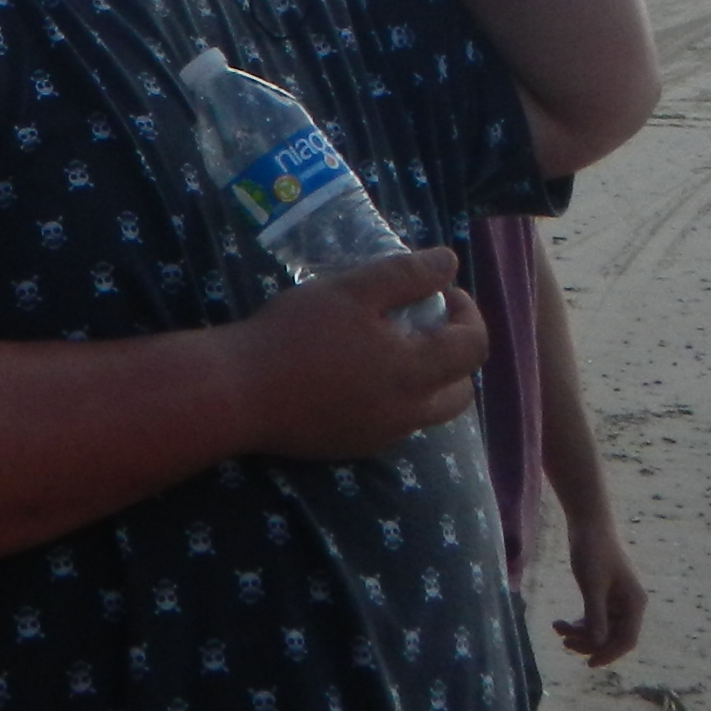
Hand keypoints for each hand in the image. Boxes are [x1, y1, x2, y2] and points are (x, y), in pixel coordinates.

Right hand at [227, 251, 485, 461]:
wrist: (237, 393)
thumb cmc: (294, 334)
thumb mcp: (350, 290)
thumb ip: (406, 275)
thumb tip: (449, 262)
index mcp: (413, 373)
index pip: (474, 348)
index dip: (468, 312)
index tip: (441, 291)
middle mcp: (407, 414)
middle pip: (461, 391)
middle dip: (455, 353)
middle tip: (423, 323)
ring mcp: (380, 436)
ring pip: (428, 412)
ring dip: (427, 379)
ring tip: (391, 348)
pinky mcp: (352, 447)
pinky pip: (394, 424)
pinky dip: (395, 398)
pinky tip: (358, 374)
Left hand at [555, 516, 647, 666]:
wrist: (588, 524)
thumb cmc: (592, 552)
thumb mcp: (592, 585)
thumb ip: (595, 615)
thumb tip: (598, 643)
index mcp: (634, 603)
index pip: (627, 640)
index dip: (609, 654)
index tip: (589, 664)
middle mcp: (630, 605)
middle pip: (613, 637)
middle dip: (588, 643)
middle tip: (564, 642)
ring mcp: (618, 601)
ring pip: (602, 630)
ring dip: (580, 634)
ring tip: (558, 629)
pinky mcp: (605, 596)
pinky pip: (595, 619)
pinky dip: (579, 623)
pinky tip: (561, 623)